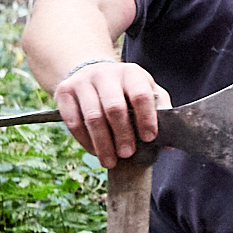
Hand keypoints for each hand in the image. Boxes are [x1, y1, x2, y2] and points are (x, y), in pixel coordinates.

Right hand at [52, 58, 167, 166]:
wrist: (90, 71)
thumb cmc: (124, 88)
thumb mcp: (147, 90)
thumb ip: (159, 111)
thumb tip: (168, 144)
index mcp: (131, 73)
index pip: (140, 95)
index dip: (146, 118)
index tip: (150, 138)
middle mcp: (105, 75)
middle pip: (114, 108)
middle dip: (122, 135)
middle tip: (127, 154)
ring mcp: (82, 82)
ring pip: (92, 117)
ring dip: (102, 143)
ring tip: (110, 161)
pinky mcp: (64, 92)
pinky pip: (73, 121)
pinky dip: (84, 140)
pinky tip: (94, 151)